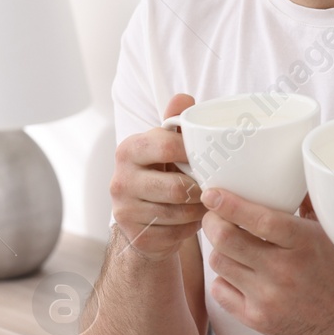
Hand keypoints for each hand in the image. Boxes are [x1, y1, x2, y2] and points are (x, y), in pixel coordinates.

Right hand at [109, 94, 204, 261]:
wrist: (142, 219)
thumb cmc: (160, 174)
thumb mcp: (164, 147)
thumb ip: (174, 122)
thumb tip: (184, 98)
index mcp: (128, 150)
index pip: (166, 146)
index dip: (194, 153)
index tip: (210, 157)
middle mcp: (120, 180)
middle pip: (177, 187)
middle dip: (201, 188)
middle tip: (213, 187)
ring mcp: (125, 211)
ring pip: (179, 213)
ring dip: (200, 210)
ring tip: (208, 204)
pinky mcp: (136, 236)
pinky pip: (176, 234)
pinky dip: (190, 228)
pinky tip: (192, 220)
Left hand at [201, 188, 333, 334]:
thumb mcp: (329, 233)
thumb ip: (305, 204)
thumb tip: (287, 171)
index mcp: (303, 243)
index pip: (259, 220)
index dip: (229, 204)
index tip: (211, 193)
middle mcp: (283, 271)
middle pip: (226, 240)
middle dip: (212, 222)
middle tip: (213, 216)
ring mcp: (268, 298)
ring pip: (219, 263)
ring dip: (219, 249)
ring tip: (228, 244)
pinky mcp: (257, 320)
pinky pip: (220, 291)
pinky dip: (223, 279)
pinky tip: (237, 273)